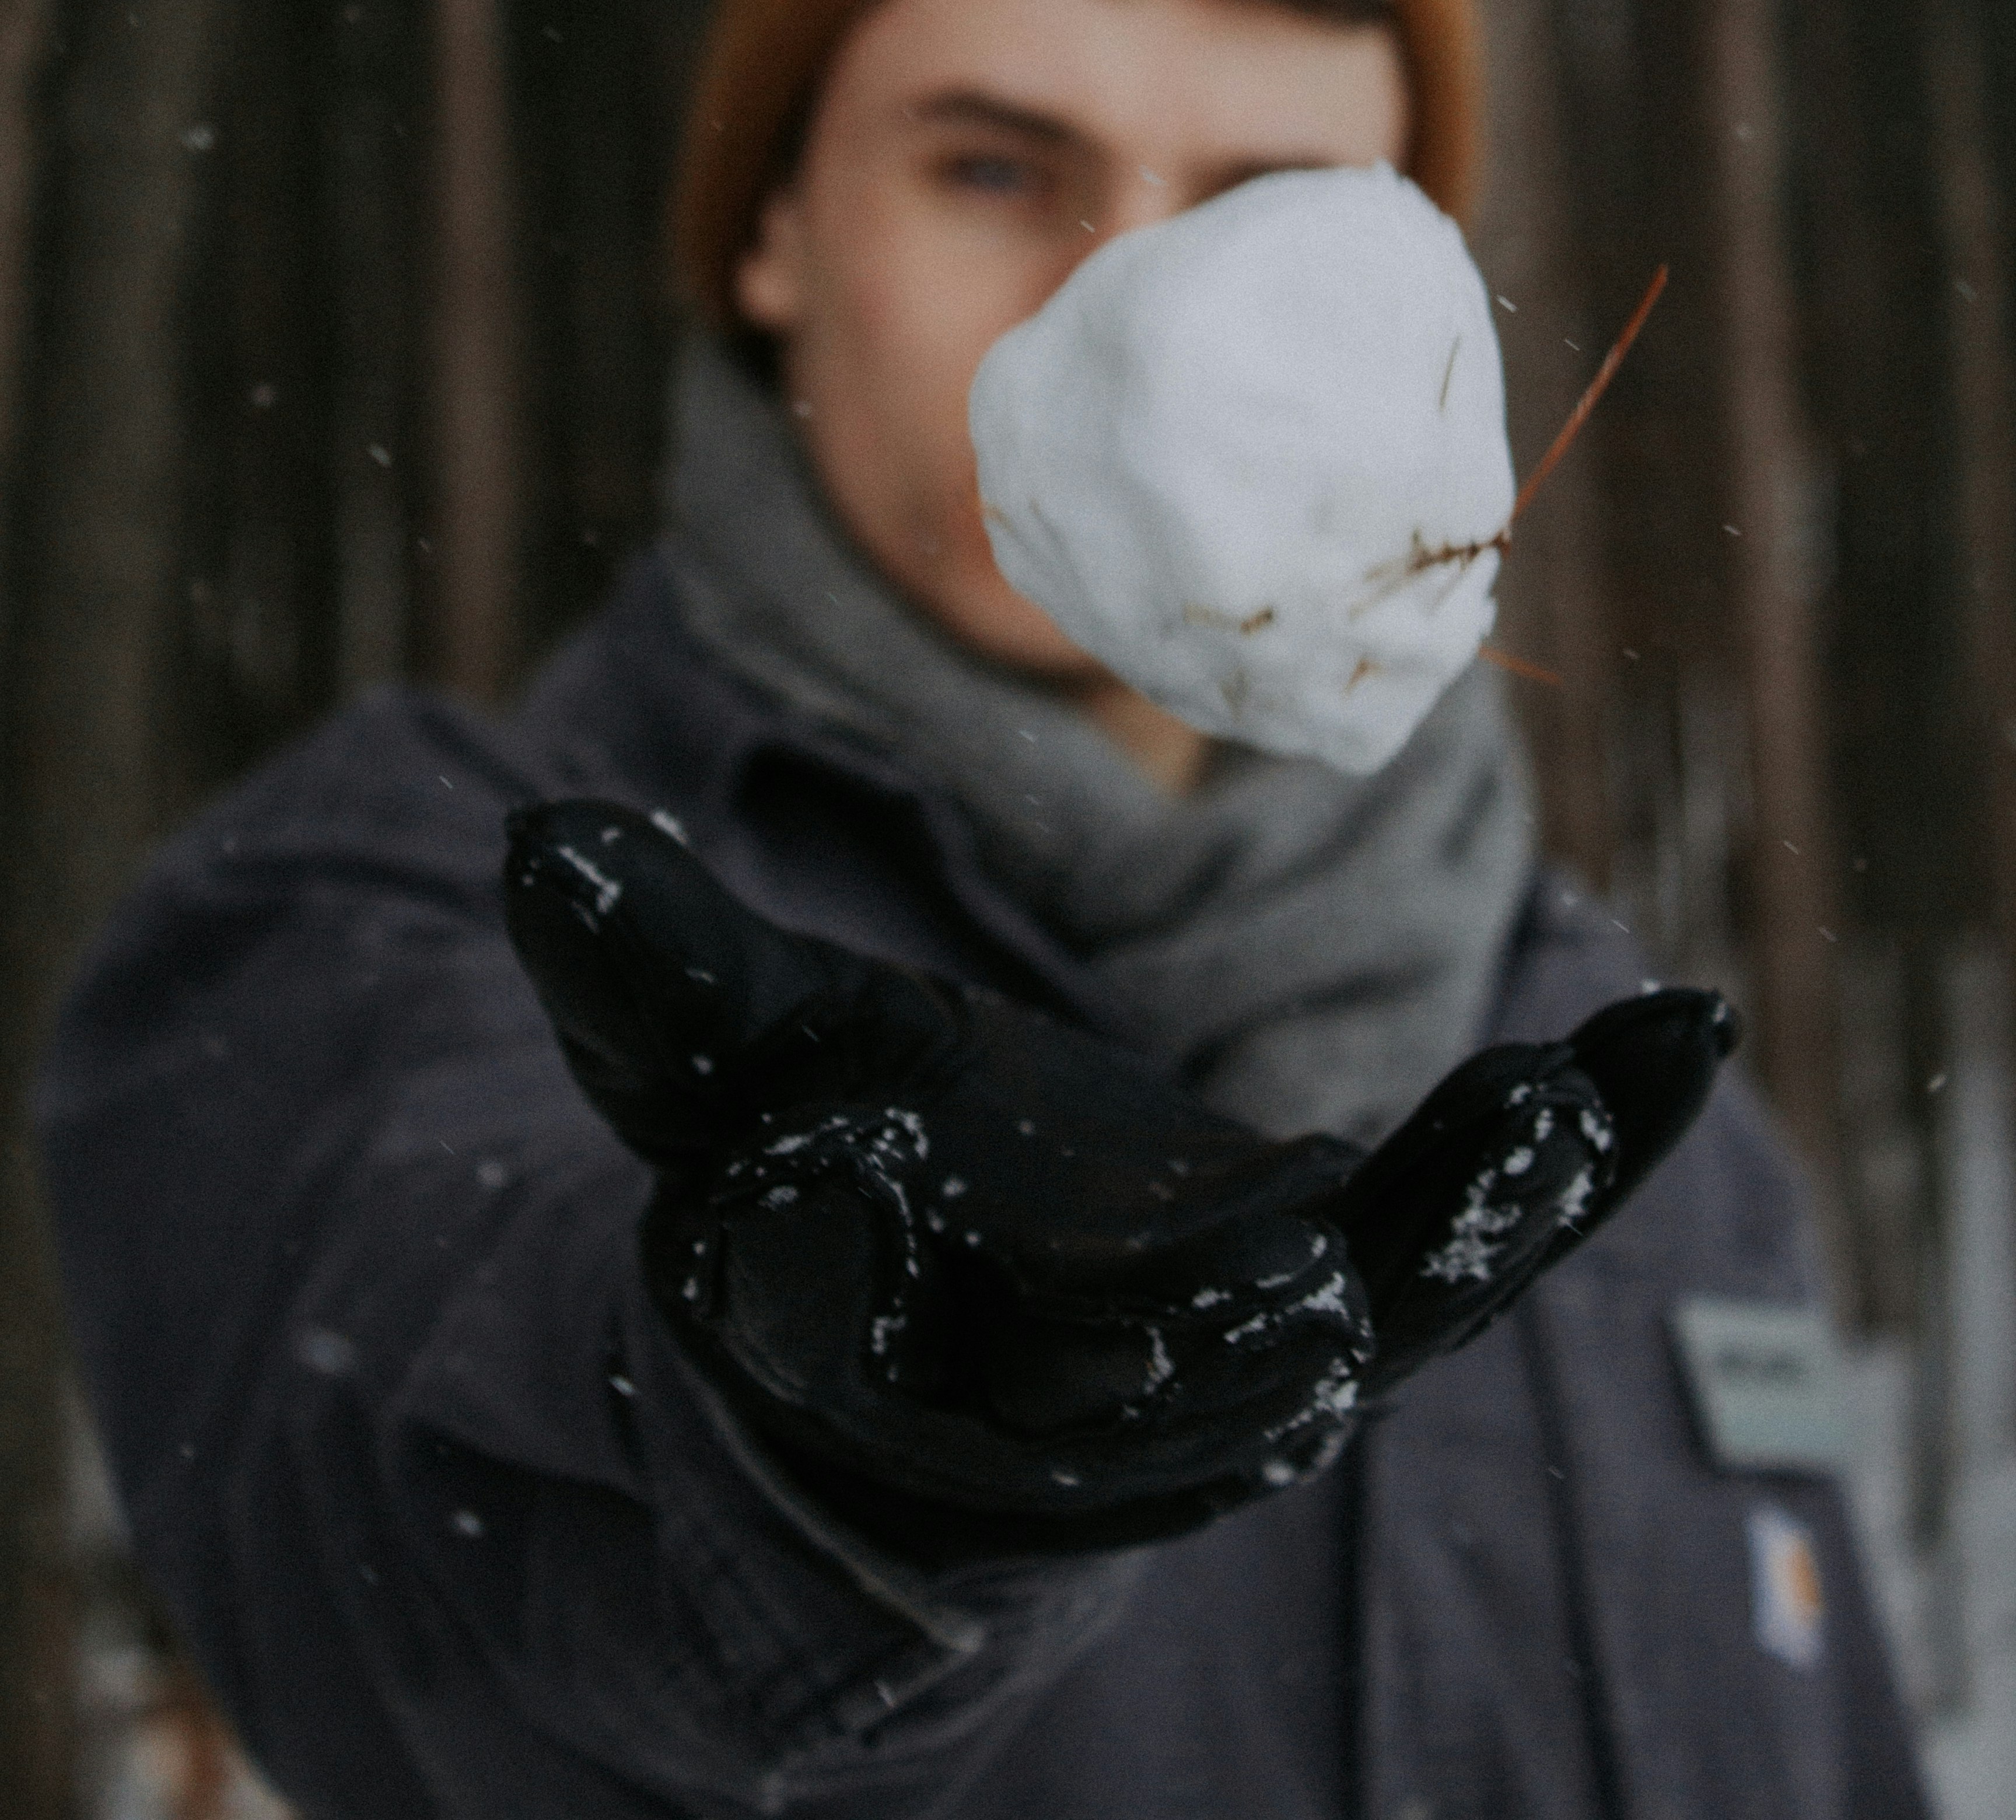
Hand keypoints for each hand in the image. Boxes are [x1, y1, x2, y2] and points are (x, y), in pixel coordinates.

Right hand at [504, 802, 1733, 1553]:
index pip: (832, 1330)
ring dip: (1468, 1217)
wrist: (944, 1322)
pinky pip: (1479, 1240)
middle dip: (1213, 1335)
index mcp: (865, 1348)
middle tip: (1304, 1274)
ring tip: (1558, 1104)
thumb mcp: (715, 1069)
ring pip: (1362, 1320)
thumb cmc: (811, 1182)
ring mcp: (1234, 1365)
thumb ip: (641, 975)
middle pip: (1133, 1387)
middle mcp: (1060, 1401)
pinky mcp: (1353, 1293)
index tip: (824, 1187)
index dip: (819, 1272)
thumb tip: (534, 840)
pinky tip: (1678, 1023)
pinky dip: (1576, 1149)